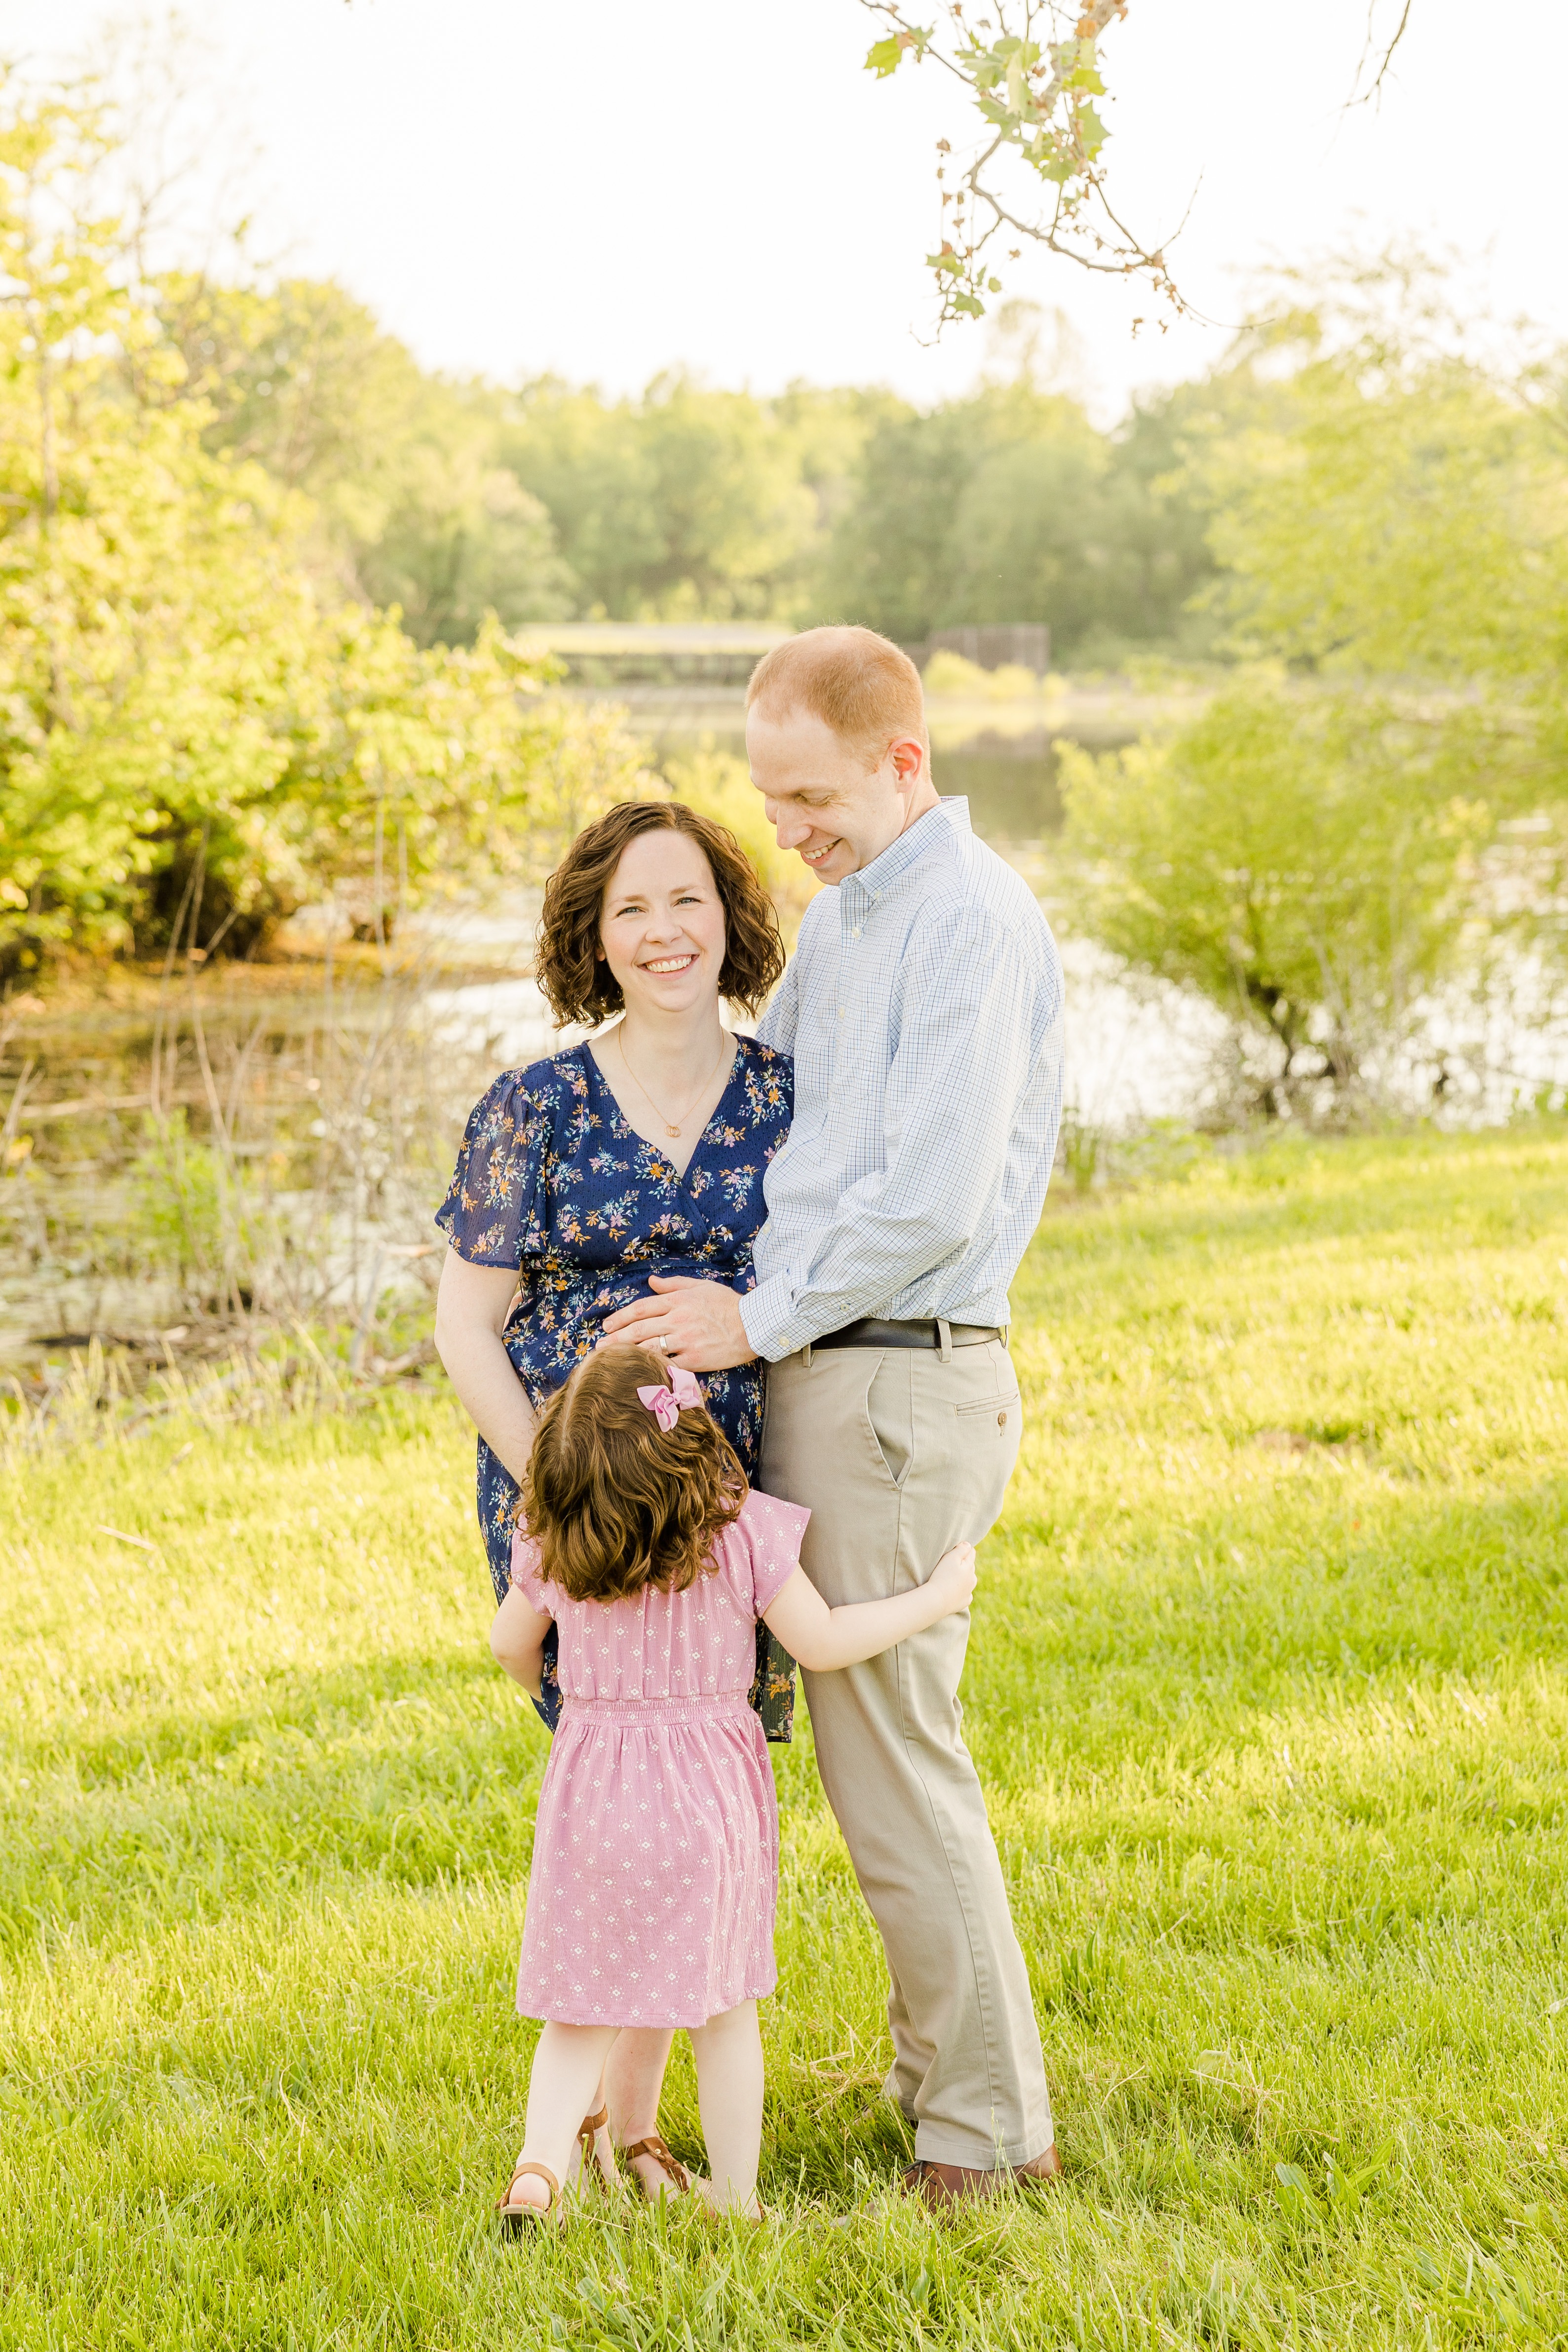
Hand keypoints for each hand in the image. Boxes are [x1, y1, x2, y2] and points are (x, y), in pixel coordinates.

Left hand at [598, 1275, 756, 1372]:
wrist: (754, 1324)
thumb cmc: (728, 1304)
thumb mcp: (700, 1286)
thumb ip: (673, 1284)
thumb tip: (651, 1281)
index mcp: (678, 1301)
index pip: (641, 1308)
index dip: (620, 1317)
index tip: (607, 1326)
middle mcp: (678, 1319)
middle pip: (639, 1330)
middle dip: (616, 1339)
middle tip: (599, 1347)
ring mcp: (686, 1340)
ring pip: (649, 1348)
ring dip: (627, 1355)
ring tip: (610, 1362)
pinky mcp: (694, 1359)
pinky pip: (668, 1366)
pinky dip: (651, 1370)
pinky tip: (637, 1374)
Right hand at [927, 1542, 976, 1616]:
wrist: (937, 1600)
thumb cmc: (942, 1576)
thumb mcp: (950, 1558)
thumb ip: (961, 1549)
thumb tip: (968, 1544)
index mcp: (969, 1567)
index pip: (971, 1553)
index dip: (965, 1549)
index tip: (957, 1549)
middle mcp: (972, 1579)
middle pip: (971, 1567)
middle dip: (964, 1563)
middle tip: (953, 1563)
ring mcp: (969, 1591)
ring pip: (969, 1580)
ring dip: (964, 1577)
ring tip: (953, 1577)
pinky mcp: (965, 1602)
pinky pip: (966, 1594)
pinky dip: (961, 1591)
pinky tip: (954, 1590)